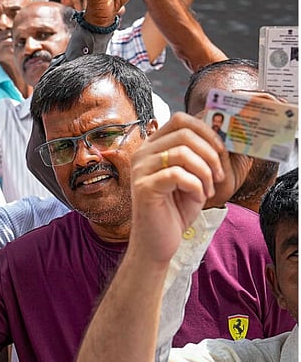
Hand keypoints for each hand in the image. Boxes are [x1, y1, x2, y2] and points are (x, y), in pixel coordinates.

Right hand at [129, 112, 225, 263]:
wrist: (158, 242)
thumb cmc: (175, 210)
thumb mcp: (192, 177)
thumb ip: (199, 155)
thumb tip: (221, 134)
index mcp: (153, 147)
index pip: (180, 119)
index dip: (206, 130)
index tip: (221, 150)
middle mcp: (143, 153)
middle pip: (184, 133)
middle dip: (211, 153)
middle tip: (218, 176)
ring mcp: (140, 170)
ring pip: (182, 153)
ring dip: (205, 172)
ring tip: (208, 190)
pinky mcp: (144, 187)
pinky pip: (178, 175)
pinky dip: (197, 187)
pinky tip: (197, 198)